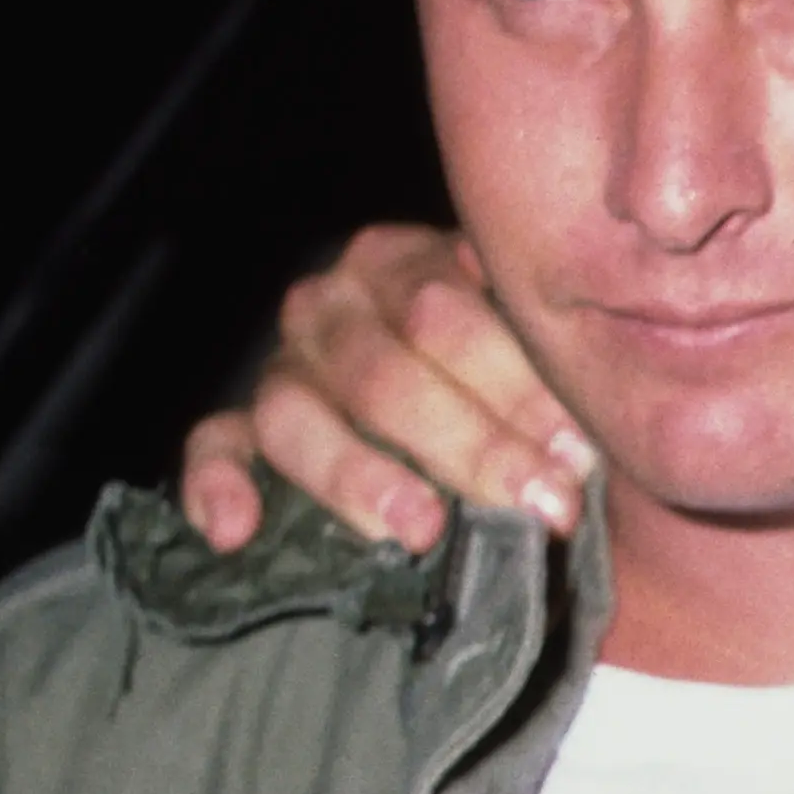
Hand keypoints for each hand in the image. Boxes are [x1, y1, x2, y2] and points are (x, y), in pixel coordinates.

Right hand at [172, 224, 591, 555]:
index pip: (446, 315)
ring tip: (420, 529)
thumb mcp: (539, 356)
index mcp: (407, 263)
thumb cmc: (520, 384)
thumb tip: (580, 454)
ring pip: (295, 415)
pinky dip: (216, 484)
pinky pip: (213, 447)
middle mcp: (333, 304)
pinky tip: (237, 529)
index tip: (575, 455)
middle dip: (467, 445)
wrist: (468, 406)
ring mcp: (282, 366)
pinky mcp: (239, 427)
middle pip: (381, 371)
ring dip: (360, 476)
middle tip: (536, 507)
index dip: (515, 388)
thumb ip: (551, 380)